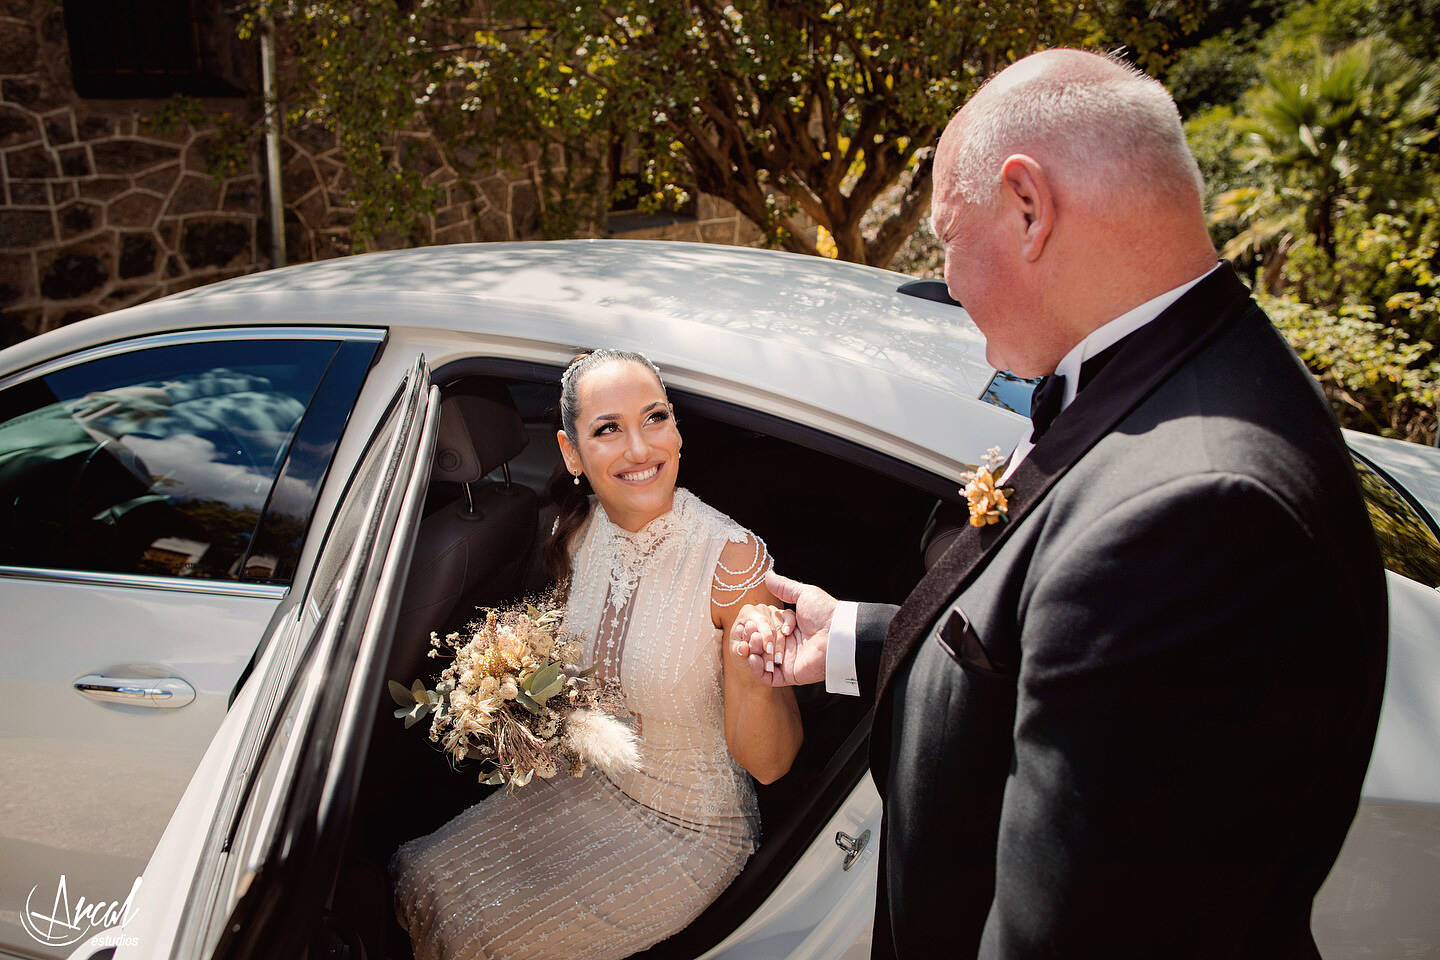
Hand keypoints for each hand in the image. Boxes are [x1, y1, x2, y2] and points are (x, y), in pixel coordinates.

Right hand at [732, 570, 834, 686]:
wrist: (837, 634)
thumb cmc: (825, 613)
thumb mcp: (804, 594)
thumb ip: (784, 587)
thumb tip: (768, 575)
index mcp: (789, 628)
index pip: (764, 628)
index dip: (755, 626)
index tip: (751, 622)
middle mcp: (787, 645)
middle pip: (760, 644)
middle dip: (752, 638)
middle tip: (752, 632)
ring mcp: (787, 661)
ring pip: (761, 660)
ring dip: (753, 651)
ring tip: (754, 642)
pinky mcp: (789, 675)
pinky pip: (767, 677)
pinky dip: (756, 669)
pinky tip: (754, 657)